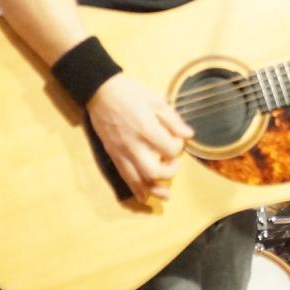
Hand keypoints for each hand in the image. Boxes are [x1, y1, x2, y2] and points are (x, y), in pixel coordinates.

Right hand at [85, 74, 193, 201]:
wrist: (100, 92)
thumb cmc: (130, 93)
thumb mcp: (155, 100)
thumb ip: (172, 120)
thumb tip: (189, 135)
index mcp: (145, 128)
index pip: (168, 149)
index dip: (178, 147)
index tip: (177, 139)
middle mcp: (133, 144)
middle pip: (153, 171)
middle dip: (169, 172)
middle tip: (173, 162)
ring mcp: (121, 152)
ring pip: (137, 179)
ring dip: (153, 189)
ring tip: (166, 195)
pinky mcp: (113, 155)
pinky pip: (124, 176)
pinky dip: (135, 189)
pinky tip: (144, 197)